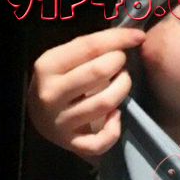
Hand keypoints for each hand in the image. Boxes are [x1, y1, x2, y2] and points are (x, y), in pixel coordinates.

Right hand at [27, 27, 144, 164]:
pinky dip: (114, 129)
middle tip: (121, 65)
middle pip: (98, 73)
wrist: (40, 119)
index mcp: (48, 66)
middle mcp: (51, 94)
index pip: (88, 46)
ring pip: (104, 104)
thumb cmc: (60, 83)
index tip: (138, 37)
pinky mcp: (71, 144)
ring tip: (122, 84)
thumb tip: (130, 35)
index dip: (117, 39)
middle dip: (119, 65)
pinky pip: (100, 141)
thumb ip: (88, 49)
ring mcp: (61, 121)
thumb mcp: (63, 60)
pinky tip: (115, 117)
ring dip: (122, 90)